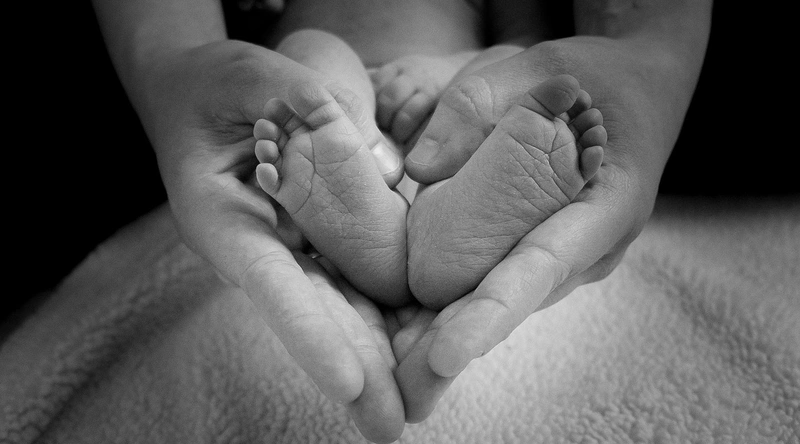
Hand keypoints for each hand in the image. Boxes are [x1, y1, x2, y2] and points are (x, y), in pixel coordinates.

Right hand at [139, 40, 405, 441]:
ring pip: (339, 308)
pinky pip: (357, 279)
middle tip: (390, 426)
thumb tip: (372, 153)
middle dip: (353, 370)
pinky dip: (385, 314)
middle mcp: (260, 248)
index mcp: (225, 220)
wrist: (204, 96)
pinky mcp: (320, 241)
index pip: (270, 281)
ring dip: (374, 358)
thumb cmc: (215, 86)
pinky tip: (418, 346)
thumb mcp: (245, 74)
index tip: (346, 381)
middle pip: (312, 313)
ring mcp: (291, 250)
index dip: (306, 331)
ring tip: (412, 407)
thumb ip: (296, 98)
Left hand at [397, 36, 700, 420]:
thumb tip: (421, 169)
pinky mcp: (546, 250)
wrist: (641, 88)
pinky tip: (415, 332)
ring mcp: (571, 255)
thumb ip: (482, 103)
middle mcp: (591, 246)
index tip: (446, 356)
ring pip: (506, 300)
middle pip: (516, 302)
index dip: (492, 314)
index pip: (543, 266)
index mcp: (607, 205)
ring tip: (397, 376)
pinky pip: (501, 280)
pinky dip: (460, 308)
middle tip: (402, 393)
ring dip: (451, 336)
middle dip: (457, 346)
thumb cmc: (600, 77)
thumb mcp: (546, 67)